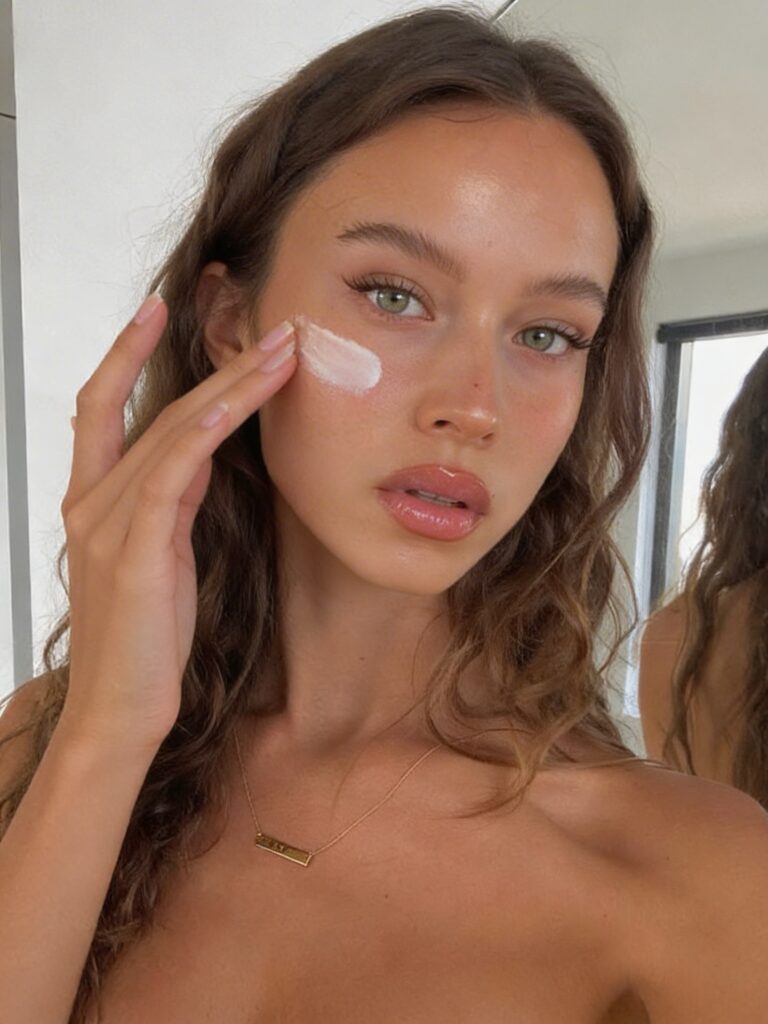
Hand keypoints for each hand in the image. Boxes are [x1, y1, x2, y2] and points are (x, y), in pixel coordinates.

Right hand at [57, 294, 295, 754]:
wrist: (120, 710)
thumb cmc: (145, 639)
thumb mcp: (162, 556)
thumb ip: (174, 500)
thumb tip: (204, 452)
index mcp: (93, 501)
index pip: (101, 407)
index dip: (124, 354)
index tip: (156, 310)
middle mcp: (91, 502)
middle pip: (152, 408)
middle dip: (218, 365)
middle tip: (271, 329)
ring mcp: (105, 524)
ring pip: (170, 432)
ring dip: (231, 388)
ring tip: (281, 355)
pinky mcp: (130, 552)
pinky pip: (169, 474)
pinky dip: (204, 432)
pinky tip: (237, 404)